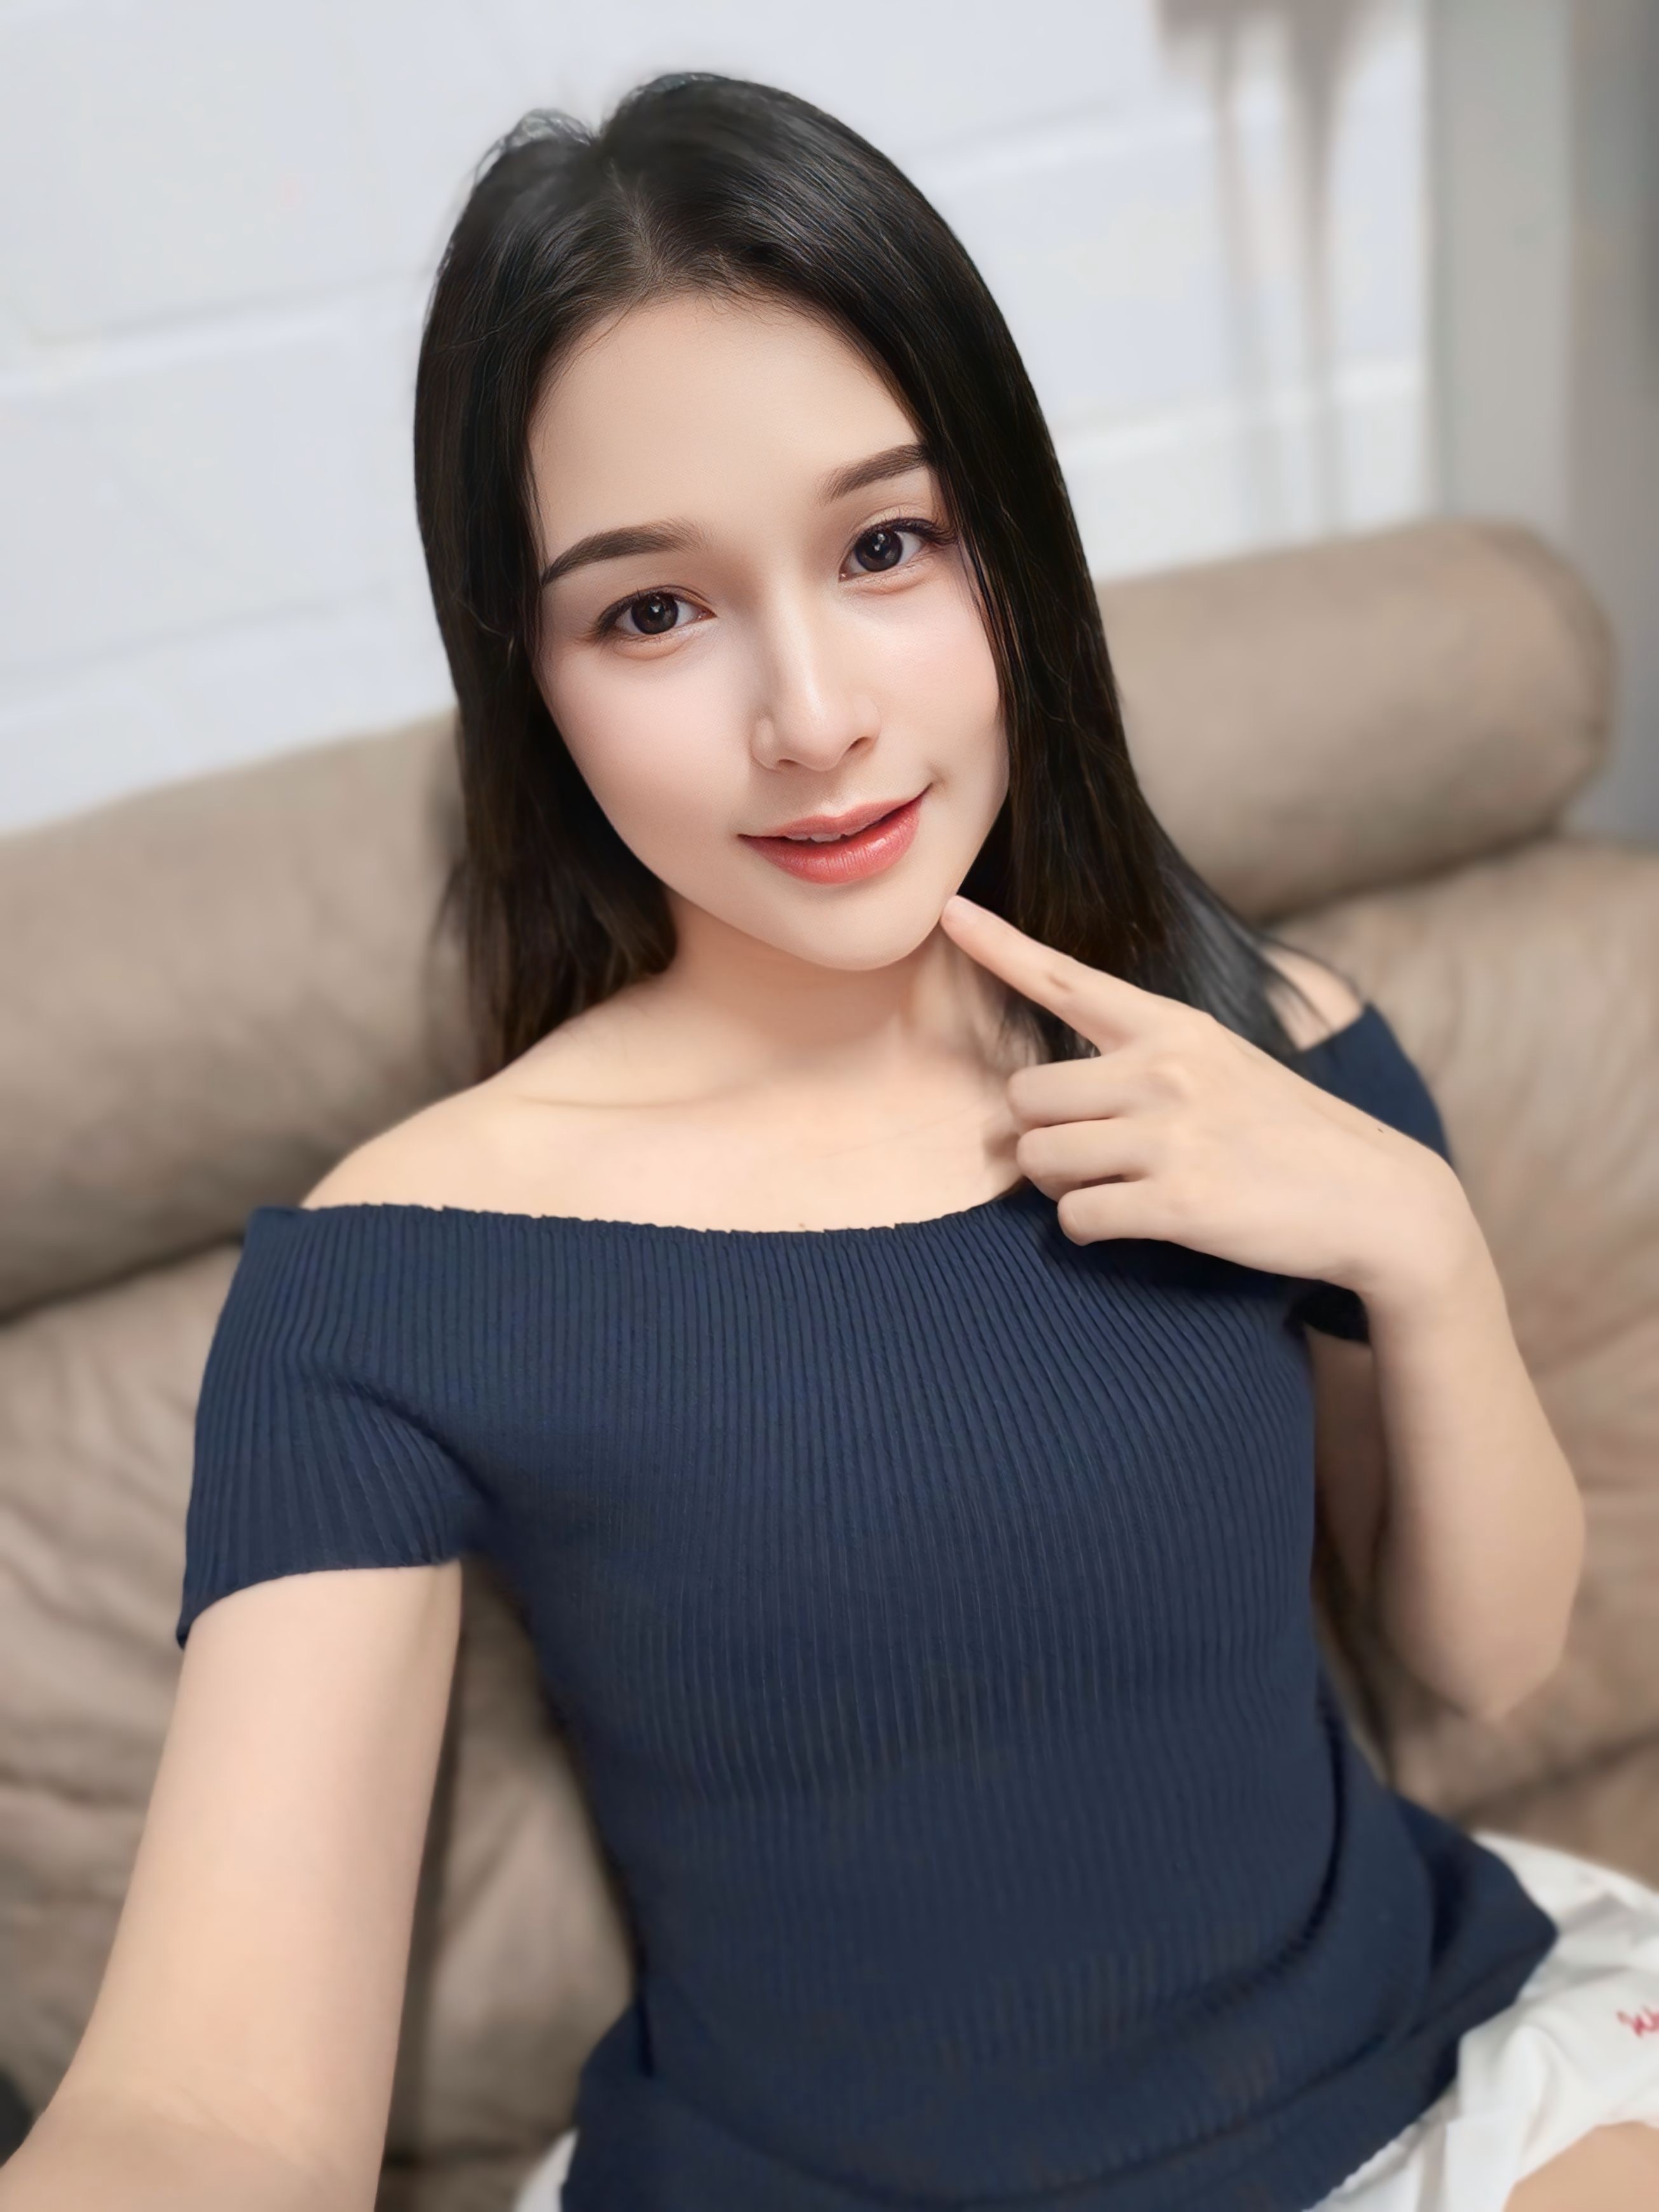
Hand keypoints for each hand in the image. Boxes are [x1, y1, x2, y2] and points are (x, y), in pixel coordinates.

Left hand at [939, 893, 1475, 1302]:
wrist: (1376, 1197)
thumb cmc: (1284, 1133)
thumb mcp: (1219, 1064)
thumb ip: (1141, 1059)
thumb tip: (1048, 1095)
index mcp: (1172, 1027)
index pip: (1065, 977)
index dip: (997, 945)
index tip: (949, 909)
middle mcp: (1165, 1070)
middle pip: (1025, 1097)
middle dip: (1039, 1135)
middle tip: (1086, 1155)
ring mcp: (1173, 1135)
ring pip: (1041, 1159)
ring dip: (1060, 1185)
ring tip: (1116, 1187)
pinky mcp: (1180, 1202)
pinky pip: (1078, 1218)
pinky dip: (1090, 1230)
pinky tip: (1133, 1224)